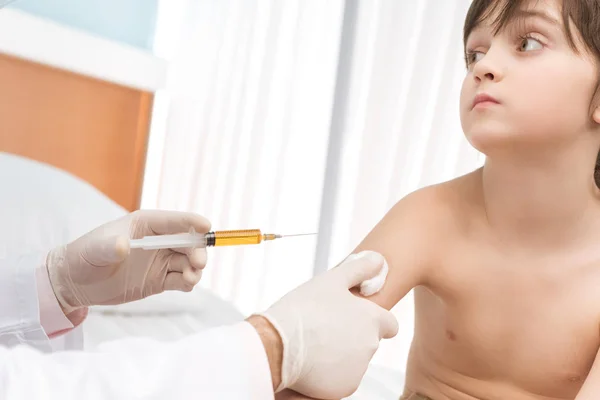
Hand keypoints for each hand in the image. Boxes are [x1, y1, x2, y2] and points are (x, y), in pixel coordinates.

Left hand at [46, 210, 210, 313]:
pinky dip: (187, 281)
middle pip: (186, 241)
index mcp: (144, 224)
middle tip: (199, 263)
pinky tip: (186, 284)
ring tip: (191, 278)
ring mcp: (160, 260)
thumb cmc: (83, 257)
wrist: (76, 283)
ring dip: (194, 268)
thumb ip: (109, 247)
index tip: (206, 226)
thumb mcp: (94, 250)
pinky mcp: (160, 279)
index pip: (173, 220)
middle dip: (196, 250)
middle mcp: (157, 240)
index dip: (191, 222)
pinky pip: (181, 279)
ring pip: (187, 261)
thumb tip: (123, 245)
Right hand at [256, 251, 398, 398]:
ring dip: (339, 356)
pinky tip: (310, 362)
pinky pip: (340, 380)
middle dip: (351, 338)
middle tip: (324, 329)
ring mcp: (358, 369)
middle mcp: (371, 346)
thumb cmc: (302, 309)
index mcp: (372, 320)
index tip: (352, 319)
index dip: (373, 321)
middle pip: (368, 343)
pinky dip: (328, 375)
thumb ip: (359, 269)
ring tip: (312, 345)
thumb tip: (378, 259)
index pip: (389, 324)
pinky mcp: (343, 388)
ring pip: (353, 362)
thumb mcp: (332, 280)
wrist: (277, 345)